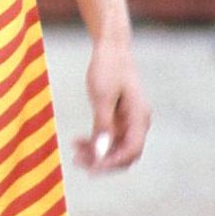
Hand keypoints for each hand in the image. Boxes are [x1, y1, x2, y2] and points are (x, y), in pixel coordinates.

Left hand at [72, 35, 150, 174]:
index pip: (131, 150)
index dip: (113, 162)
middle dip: (102, 161)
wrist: (111, 48)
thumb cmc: (108, 67)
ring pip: (115, 147)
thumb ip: (103, 125)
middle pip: (125, 154)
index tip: (92, 168)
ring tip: (74, 152)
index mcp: (139, 117)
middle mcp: (137, 122)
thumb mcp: (102, 96)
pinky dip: (95, 142)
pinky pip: (108, 137)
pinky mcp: (118, 117)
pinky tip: (78, 142)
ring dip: (96, 153)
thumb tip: (101, 152)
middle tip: (78, 163)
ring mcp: (128, 121)